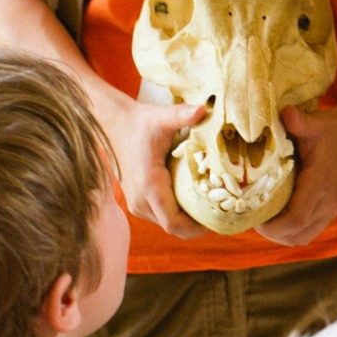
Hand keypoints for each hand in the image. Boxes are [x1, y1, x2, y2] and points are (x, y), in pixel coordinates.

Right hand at [103, 96, 205, 238]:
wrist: (115, 125)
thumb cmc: (141, 122)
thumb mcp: (162, 117)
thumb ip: (183, 115)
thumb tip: (204, 109)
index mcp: (149, 187)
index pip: (174, 224)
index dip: (197, 228)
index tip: (218, 218)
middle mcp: (140, 201)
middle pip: (174, 228)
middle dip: (197, 225)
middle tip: (221, 213)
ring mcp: (136, 204)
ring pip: (167, 223)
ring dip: (188, 220)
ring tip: (210, 205)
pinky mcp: (136, 201)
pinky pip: (161, 216)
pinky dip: (178, 213)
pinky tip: (194, 199)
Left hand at [256, 102, 336, 246]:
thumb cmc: (332, 128)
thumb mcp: (315, 123)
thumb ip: (298, 121)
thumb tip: (284, 112)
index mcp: (320, 184)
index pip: (295, 219)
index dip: (272, 226)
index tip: (253, 217)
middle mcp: (328, 201)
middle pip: (296, 234)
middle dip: (271, 233)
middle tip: (252, 218)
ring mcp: (332, 207)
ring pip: (303, 237)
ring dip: (282, 235)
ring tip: (264, 220)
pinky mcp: (332, 209)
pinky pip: (310, 231)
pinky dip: (293, 232)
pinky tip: (280, 217)